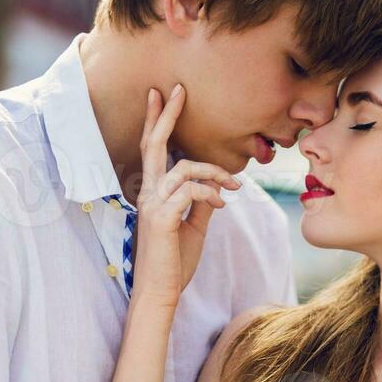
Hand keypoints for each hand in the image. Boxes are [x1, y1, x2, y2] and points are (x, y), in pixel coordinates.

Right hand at [131, 84, 240, 307]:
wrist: (161, 292)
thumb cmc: (174, 262)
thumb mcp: (194, 228)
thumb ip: (202, 204)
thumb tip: (217, 189)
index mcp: (153, 194)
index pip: (153, 151)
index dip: (156, 122)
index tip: (162, 96)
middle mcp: (148, 194)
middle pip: (154, 145)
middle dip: (166, 115)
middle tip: (177, 89)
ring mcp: (152, 205)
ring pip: (183, 168)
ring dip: (213, 172)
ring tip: (233, 186)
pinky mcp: (161, 218)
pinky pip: (189, 191)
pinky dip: (210, 192)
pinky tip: (221, 203)